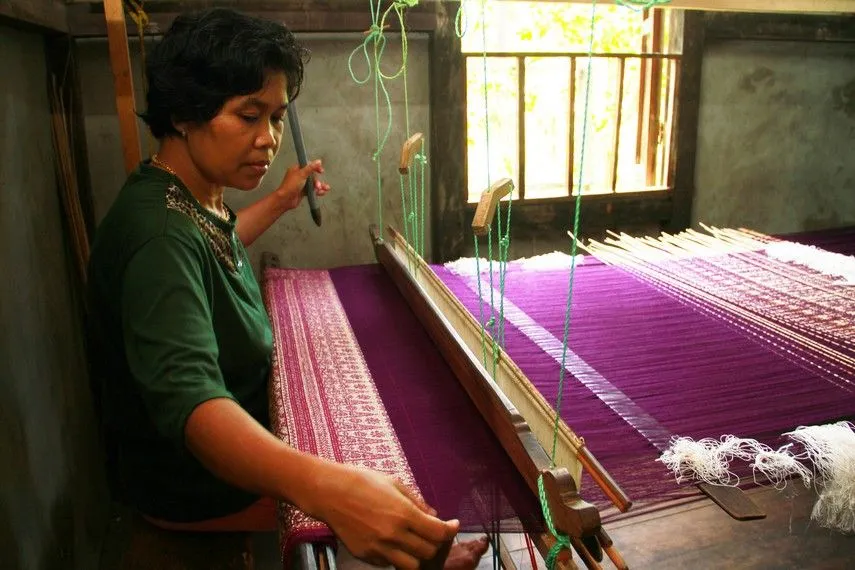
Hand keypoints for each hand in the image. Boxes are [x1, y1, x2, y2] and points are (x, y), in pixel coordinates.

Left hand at [275, 159, 330, 210]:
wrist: (285, 199)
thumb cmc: (292, 185)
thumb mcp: (301, 174)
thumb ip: (311, 168)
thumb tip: (319, 161)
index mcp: (297, 169)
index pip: (308, 166)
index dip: (315, 168)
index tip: (321, 171)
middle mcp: (299, 176)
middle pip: (312, 176)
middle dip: (317, 180)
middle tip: (318, 185)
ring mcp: (301, 184)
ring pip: (313, 183)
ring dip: (320, 186)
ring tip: (325, 189)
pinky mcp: (303, 192)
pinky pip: (312, 190)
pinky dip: (317, 191)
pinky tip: (322, 193)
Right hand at [307, 463, 457, 568]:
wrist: (330, 492)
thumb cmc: (362, 481)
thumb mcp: (394, 484)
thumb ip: (417, 502)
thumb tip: (434, 515)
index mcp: (403, 513)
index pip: (438, 532)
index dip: (450, 530)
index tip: (453, 525)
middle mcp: (393, 534)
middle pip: (429, 551)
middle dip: (434, 542)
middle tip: (431, 532)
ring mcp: (379, 547)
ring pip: (412, 565)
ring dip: (417, 555)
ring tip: (413, 542)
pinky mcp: (366, 555)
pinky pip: (389, 563)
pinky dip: (396, 556)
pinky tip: (392, 542)